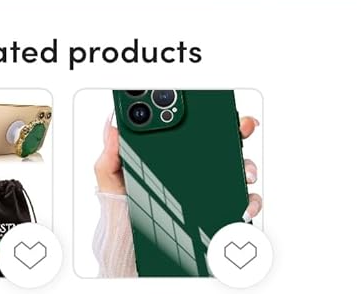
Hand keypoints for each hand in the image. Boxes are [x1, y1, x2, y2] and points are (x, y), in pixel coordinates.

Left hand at [94, 115, 261, 217]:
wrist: (130, 253)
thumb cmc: (125, 214)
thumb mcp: (113, 183)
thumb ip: (112, 155)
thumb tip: (112, 126)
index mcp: (175, 154)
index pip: (197, 128)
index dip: (211, 113)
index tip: (217, 107)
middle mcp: (198, 170)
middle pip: (226, 143)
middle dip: (239, 130)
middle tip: (240, 128)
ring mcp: (212, 192)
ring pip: (240, 171)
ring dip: (247, 167)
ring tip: (243, 172)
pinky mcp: (219, 216)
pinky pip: (242, 206)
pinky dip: (249, 203)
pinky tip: (241, 206)